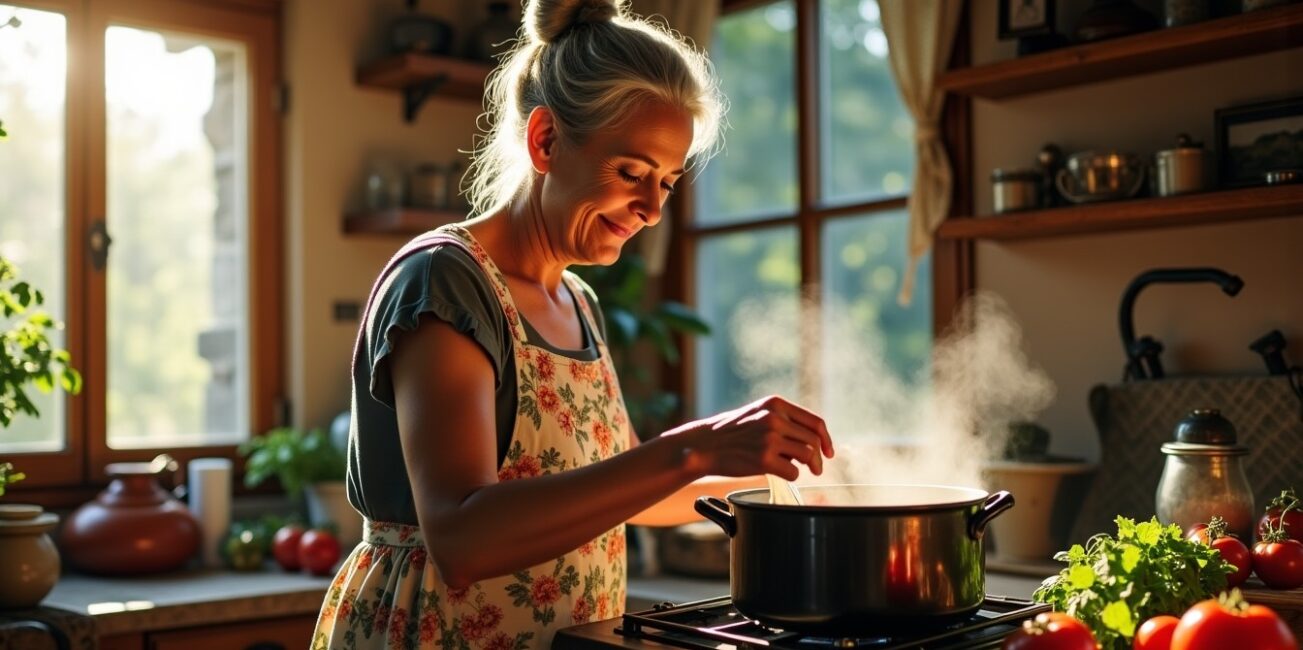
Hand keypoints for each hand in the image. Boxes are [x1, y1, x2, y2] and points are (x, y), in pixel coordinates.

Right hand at [666, 395, 834, 480]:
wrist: (704, 444)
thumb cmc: (732, 432)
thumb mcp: (758, 413)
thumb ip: (783, 420)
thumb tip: (814, 439)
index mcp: (776, 404)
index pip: (815, 421)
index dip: (826, 439)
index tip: (829, 452)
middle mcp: (774, 418)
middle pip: (814, 440)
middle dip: (819, 458)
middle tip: (816, 469)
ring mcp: (769, 438)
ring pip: (807, 455)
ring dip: (807, 467)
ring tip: (797, 470)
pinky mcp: (763, 459)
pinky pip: (793, 471)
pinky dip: (791, 475)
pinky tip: (779, 472)